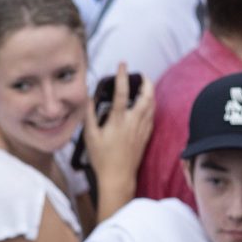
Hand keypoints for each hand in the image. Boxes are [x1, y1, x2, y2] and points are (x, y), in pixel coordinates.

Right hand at [82, 63, 154, 189]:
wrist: (118, 177)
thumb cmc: (102, 158)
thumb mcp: (89, 136)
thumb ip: (89, 116)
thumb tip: (89, 99)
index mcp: (118, 121)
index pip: (122, 93)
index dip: (122, 77)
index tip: (123, 65)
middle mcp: (133, 122)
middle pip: (146, 96)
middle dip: (146, 82)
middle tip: (141, 75)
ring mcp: (142, 129)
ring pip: (152, 105)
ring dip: (150, 92)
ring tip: (144, 86)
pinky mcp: (146, 136)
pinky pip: (152, 116)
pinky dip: (151, 106)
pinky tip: (146, 105)